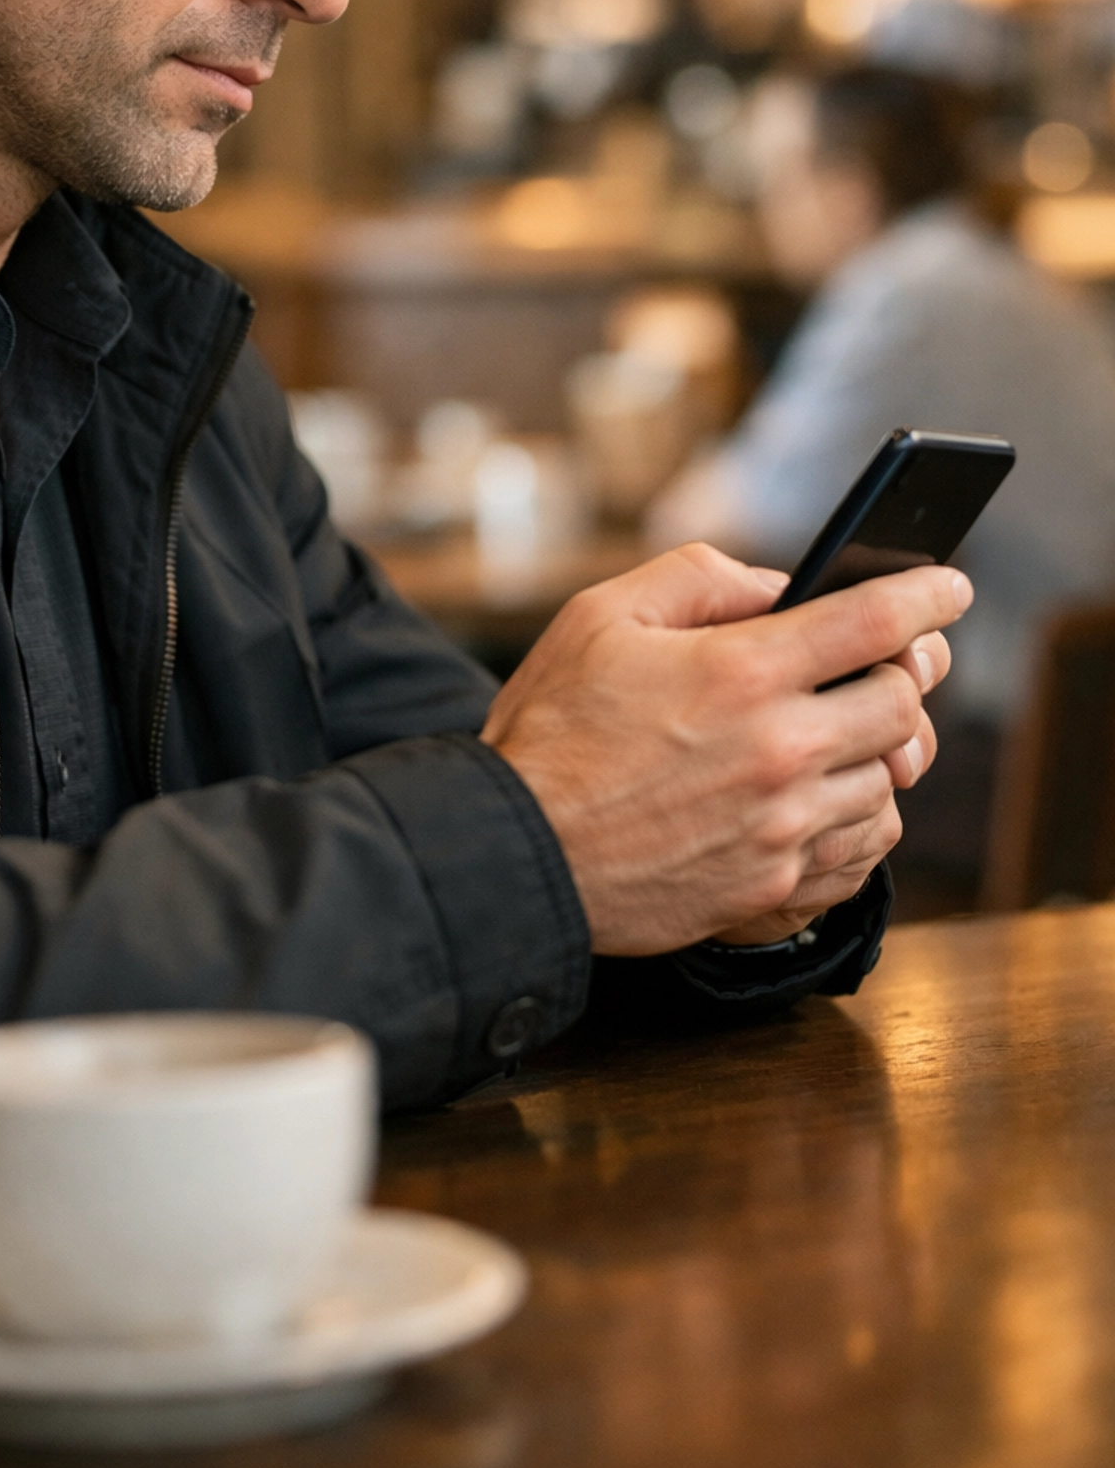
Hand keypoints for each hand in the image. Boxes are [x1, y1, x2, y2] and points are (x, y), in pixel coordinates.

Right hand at [479, 542, 969, 956]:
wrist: (518, 854)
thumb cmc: (551, 729)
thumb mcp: (601, 615)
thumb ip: (698, 579)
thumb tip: (777, 588)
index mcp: (741, 673)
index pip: (874, 623)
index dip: (927, 596)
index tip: (949, 588)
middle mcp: (777, 752)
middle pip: (902, 705)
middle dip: (906, 676)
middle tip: (889, 664)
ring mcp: (782, 828)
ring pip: (890, 782)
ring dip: (879, 752)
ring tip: (841, 735)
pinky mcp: (774, 887)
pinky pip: (864, 852)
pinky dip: (864, 820)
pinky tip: (828, 800)